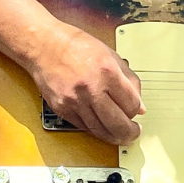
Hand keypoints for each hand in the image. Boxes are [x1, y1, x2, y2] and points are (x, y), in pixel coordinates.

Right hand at [19, 23, 144, 144]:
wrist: (44, 46)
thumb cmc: (75, 46)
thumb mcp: (110, 55)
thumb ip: (128, 79)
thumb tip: (139, 103)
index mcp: (107, 72)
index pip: (131, 104)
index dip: (137, 111)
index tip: (137, 112)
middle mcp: (91, 88)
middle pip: (118, 124)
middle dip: (129, 132)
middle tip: (133, 133)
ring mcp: (75, 101)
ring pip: (100, 130)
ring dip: (113, 136)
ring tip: (120, 134)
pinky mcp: (63, 109)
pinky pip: (84, 127)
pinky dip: (95, 129)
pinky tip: (101, 126)